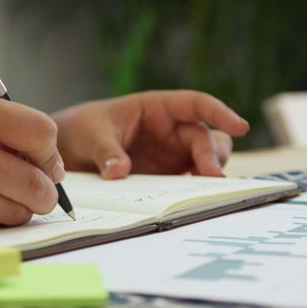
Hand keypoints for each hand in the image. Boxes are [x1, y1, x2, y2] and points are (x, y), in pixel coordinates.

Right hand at [0, 94, 65, 228]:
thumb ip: (9, 130)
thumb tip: (54, 170)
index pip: (41, 133)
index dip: (49, 152)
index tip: (42, 159)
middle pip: (34, 183)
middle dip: (45, 193)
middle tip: (37, 190)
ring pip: (15, 211)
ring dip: (20, 209)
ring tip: (3, 195)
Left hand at [53, 90, 248, 177]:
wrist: (67, 151)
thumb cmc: (82, 129)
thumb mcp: (91, 135)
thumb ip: (107, 151)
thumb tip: (119, 171)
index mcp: (157, 107)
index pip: (196, 104)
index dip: (220, 113)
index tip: (239, 126)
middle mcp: (170, 130)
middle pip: (204, 138)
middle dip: (212, 155)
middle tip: (210, 176)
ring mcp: (171, 154)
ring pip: (206, 160)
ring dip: (210, 173)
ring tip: (208, 190)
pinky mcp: (166, 177)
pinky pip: (189, 182)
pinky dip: (195, 191)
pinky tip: (194, 202)